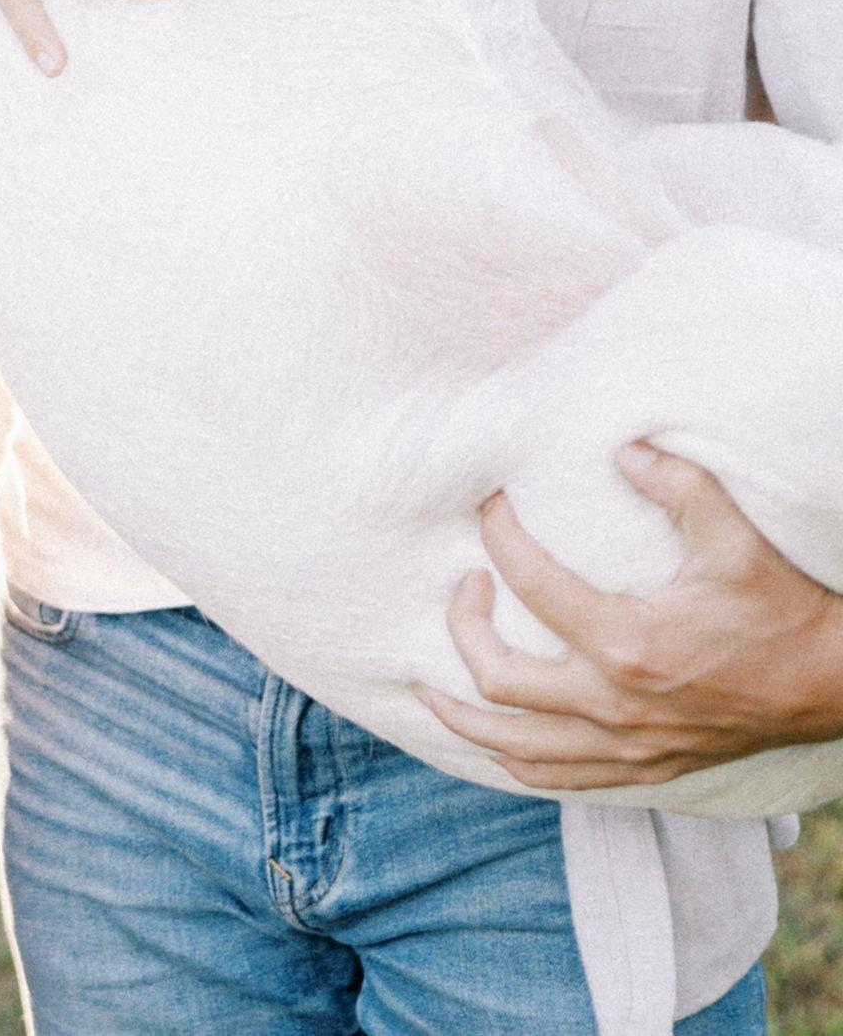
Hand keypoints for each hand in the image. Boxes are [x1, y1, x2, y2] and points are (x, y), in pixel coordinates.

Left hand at [418, 441, 842, 789]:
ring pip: (512, 746)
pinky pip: (553, 777)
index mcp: (629, 643)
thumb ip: (681, 487)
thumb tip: (624, 448)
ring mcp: (626, 746)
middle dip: (461, 626)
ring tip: (425, 680)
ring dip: (459, 713)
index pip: (529, 583)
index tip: (490, 506)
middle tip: (462, 583)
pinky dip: (510, 756)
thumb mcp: (736, 541)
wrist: (835, 685)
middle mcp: (615, 705)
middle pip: (496, 678)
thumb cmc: (782, 610)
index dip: (498, 536)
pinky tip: (490, 729)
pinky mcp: (642, 768)